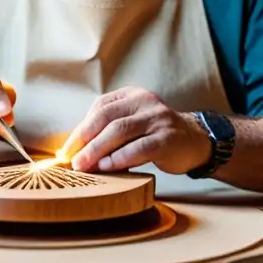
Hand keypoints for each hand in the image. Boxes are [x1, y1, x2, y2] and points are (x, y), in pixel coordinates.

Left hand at [59, 88, 210, 174]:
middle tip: (71, 159)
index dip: (81, 128)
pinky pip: (138, 148)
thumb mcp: (134, 123)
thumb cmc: (156, 135)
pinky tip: (107, 167)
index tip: (67, 149)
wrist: (195, 141)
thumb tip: (77, 150)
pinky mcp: (167, 139)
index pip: (100, 107)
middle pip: (107, 118)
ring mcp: (158, 119)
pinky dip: (119, 158)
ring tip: (83, 165)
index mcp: (133, 95)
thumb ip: (110, 130)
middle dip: (84, 140)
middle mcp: (145, 102)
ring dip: (97, 150)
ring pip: (120, 131)